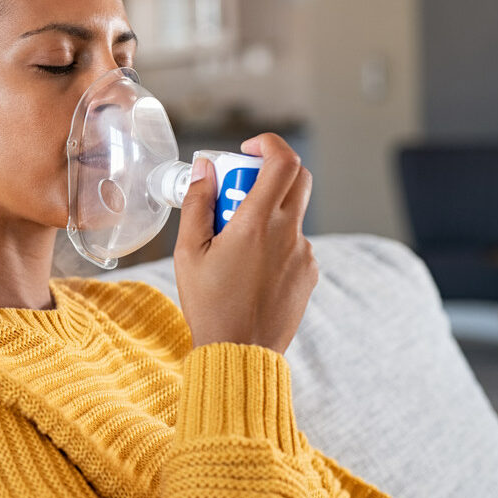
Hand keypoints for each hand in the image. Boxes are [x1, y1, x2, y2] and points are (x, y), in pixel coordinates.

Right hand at [173, 133, 316, 353]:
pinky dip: (275, 241)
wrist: (240, 352)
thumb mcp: (188, 253)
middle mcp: (289, 234)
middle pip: (297, 178)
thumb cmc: (209, 305)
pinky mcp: (309, 272)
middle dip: (268, 171)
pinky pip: (295, 242)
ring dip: (268, 212)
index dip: (268, 144)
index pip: (282, 162)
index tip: (247, 149)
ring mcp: (304, 254)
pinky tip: (250, 268)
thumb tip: (204, 169)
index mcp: (257, 224)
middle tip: (239, 188)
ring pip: (293, 213)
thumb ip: (197, 204)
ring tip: (235, 245)